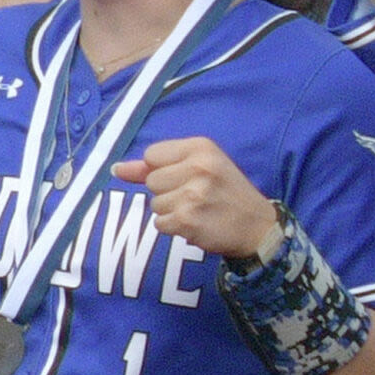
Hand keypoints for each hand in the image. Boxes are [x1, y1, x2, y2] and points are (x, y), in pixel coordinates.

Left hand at [113, 137, 278, 258]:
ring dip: (171, 211)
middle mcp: (197, 167)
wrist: (257, 226)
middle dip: (167, 192)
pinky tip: (196, 223)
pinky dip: (174, 227)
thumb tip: (116, 169)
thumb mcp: (201, 166)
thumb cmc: (226, 192)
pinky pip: (160, 224)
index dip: (162, 170)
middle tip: (196, 195)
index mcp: (201, 147)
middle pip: (151, 181)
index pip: (152, 155)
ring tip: (198, 210)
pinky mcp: (187, 220)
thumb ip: (157, 165)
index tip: (184, 177)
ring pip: (154, 204)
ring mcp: (192, 194)